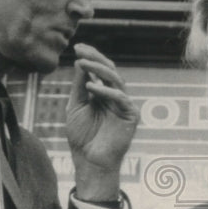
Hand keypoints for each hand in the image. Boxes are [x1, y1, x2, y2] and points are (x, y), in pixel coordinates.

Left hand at [66, 44, 138, 198]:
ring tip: (82, 64)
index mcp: (104, 93)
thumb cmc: (82, 136)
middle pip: (110, 71)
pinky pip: (121, 98)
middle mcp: (116, 96)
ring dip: (99, 70)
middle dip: (96, 58)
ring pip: (116, 80)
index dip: (91, 57)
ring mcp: (124, 105)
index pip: (100, 70)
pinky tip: (91, 88)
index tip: (77, 46)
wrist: (89, 161)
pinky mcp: (131, 116)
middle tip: (81, 50)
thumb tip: (79, 61)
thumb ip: (80, 85)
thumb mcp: (76, 106)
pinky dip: (106, 91)